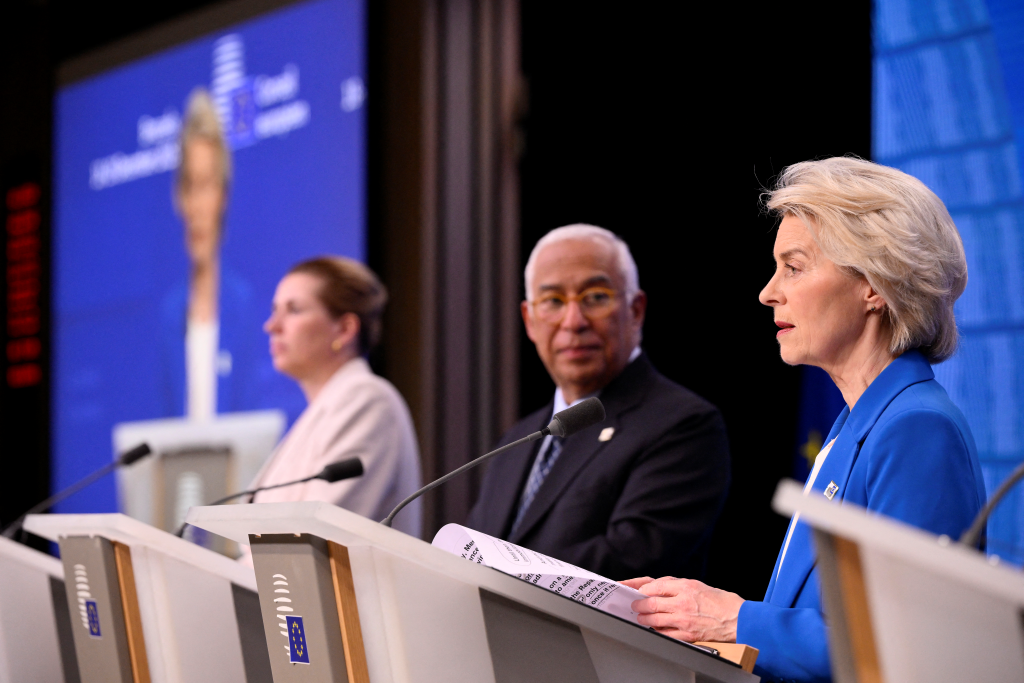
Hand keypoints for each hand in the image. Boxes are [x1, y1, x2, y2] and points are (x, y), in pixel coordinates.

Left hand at [627, 576, 743, 642]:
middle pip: (651, 603)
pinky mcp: (688, 634)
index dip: (641, 588)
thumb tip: (658, 588)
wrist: (739, 619)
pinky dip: (657, 631)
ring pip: (655, 619)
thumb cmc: (722, 602)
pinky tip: (654, 629)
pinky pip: (666, 634)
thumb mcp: (699, 585)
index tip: (636, 590)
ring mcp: (684, 620)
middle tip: (635, 605)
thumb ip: (678, 586)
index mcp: (685, 587)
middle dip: (639, 604)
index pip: (655, 586)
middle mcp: (683, 602)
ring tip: (641, 617)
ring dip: (644, 618)